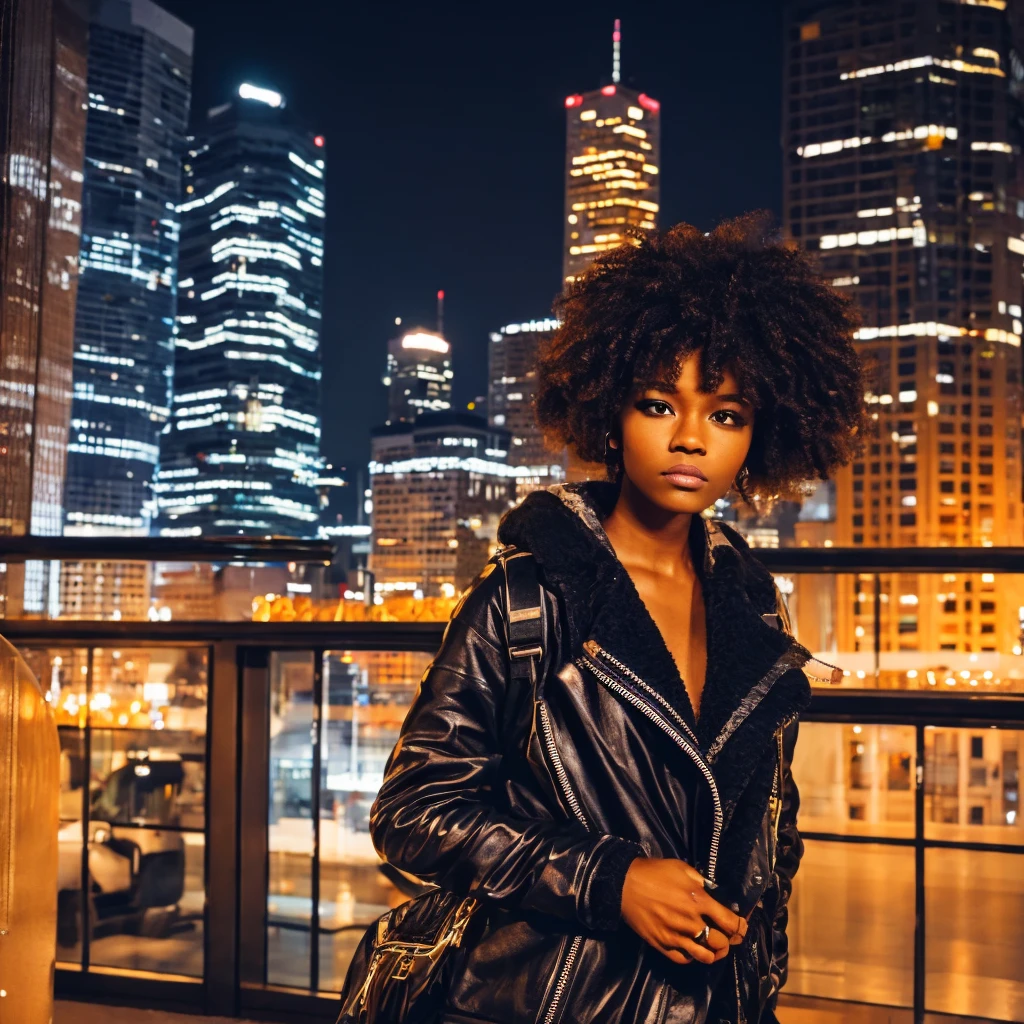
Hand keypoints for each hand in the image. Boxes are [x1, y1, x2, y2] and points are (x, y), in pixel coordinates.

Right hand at [619, 858, 746, 965]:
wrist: (624, 884)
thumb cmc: (654, 872)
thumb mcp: (681, 867)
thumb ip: (700, 881)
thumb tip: (712, 892)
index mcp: (699, 901)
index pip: (730, 922)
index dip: (741, 927)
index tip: (741, 927)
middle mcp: (691, 922)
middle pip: (721, 942)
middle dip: (728, 941)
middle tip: (728, 937)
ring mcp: (676, 937)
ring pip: (705, 957)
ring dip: (713, 953)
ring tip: (713, 948)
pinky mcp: (662, 945)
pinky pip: (684, 960)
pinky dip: (692, 957)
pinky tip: (692, 948)